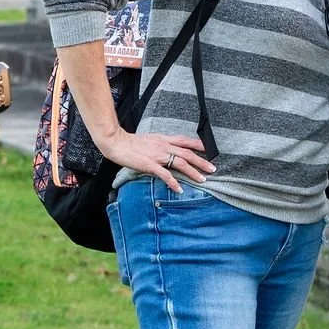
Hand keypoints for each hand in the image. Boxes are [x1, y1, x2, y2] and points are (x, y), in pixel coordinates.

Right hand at [98, 127, 214, 193]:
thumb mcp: (150, 140)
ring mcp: (157, 155)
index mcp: (164, 139)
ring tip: (202, 179)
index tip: (209, 150)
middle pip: (187, 153)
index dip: (199, 145)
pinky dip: (173, 182)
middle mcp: (163, 146)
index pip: (185, 141)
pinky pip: (165, 174)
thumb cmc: (131, 142)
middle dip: (202, 161)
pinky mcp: (149, 164)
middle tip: (213, 168)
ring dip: (193, 172)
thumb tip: (169, 151)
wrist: (116, 142)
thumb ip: (161, 144)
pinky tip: (179, 189)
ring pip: (180, 163)